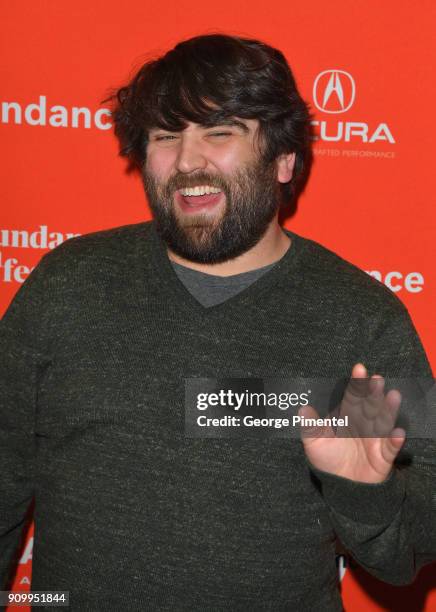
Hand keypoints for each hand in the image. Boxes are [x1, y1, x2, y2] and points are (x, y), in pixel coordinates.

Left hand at [300, 364, 405, 482]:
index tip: (359, 368)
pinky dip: (394, 441)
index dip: (356, 383)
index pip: (353, 396)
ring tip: (393, 395)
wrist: (341, 486)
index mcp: (348, 417)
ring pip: (384, 421)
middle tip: (377, 379)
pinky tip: (398, 432)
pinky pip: (390, 447)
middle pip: (370, 405)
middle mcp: (364, 424)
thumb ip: (311, 427)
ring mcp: (375, 439)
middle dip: (373, 392)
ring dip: (388, 409)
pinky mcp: (383, 456)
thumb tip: (302, 409)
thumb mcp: (315, 443)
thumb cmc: (328, 460)